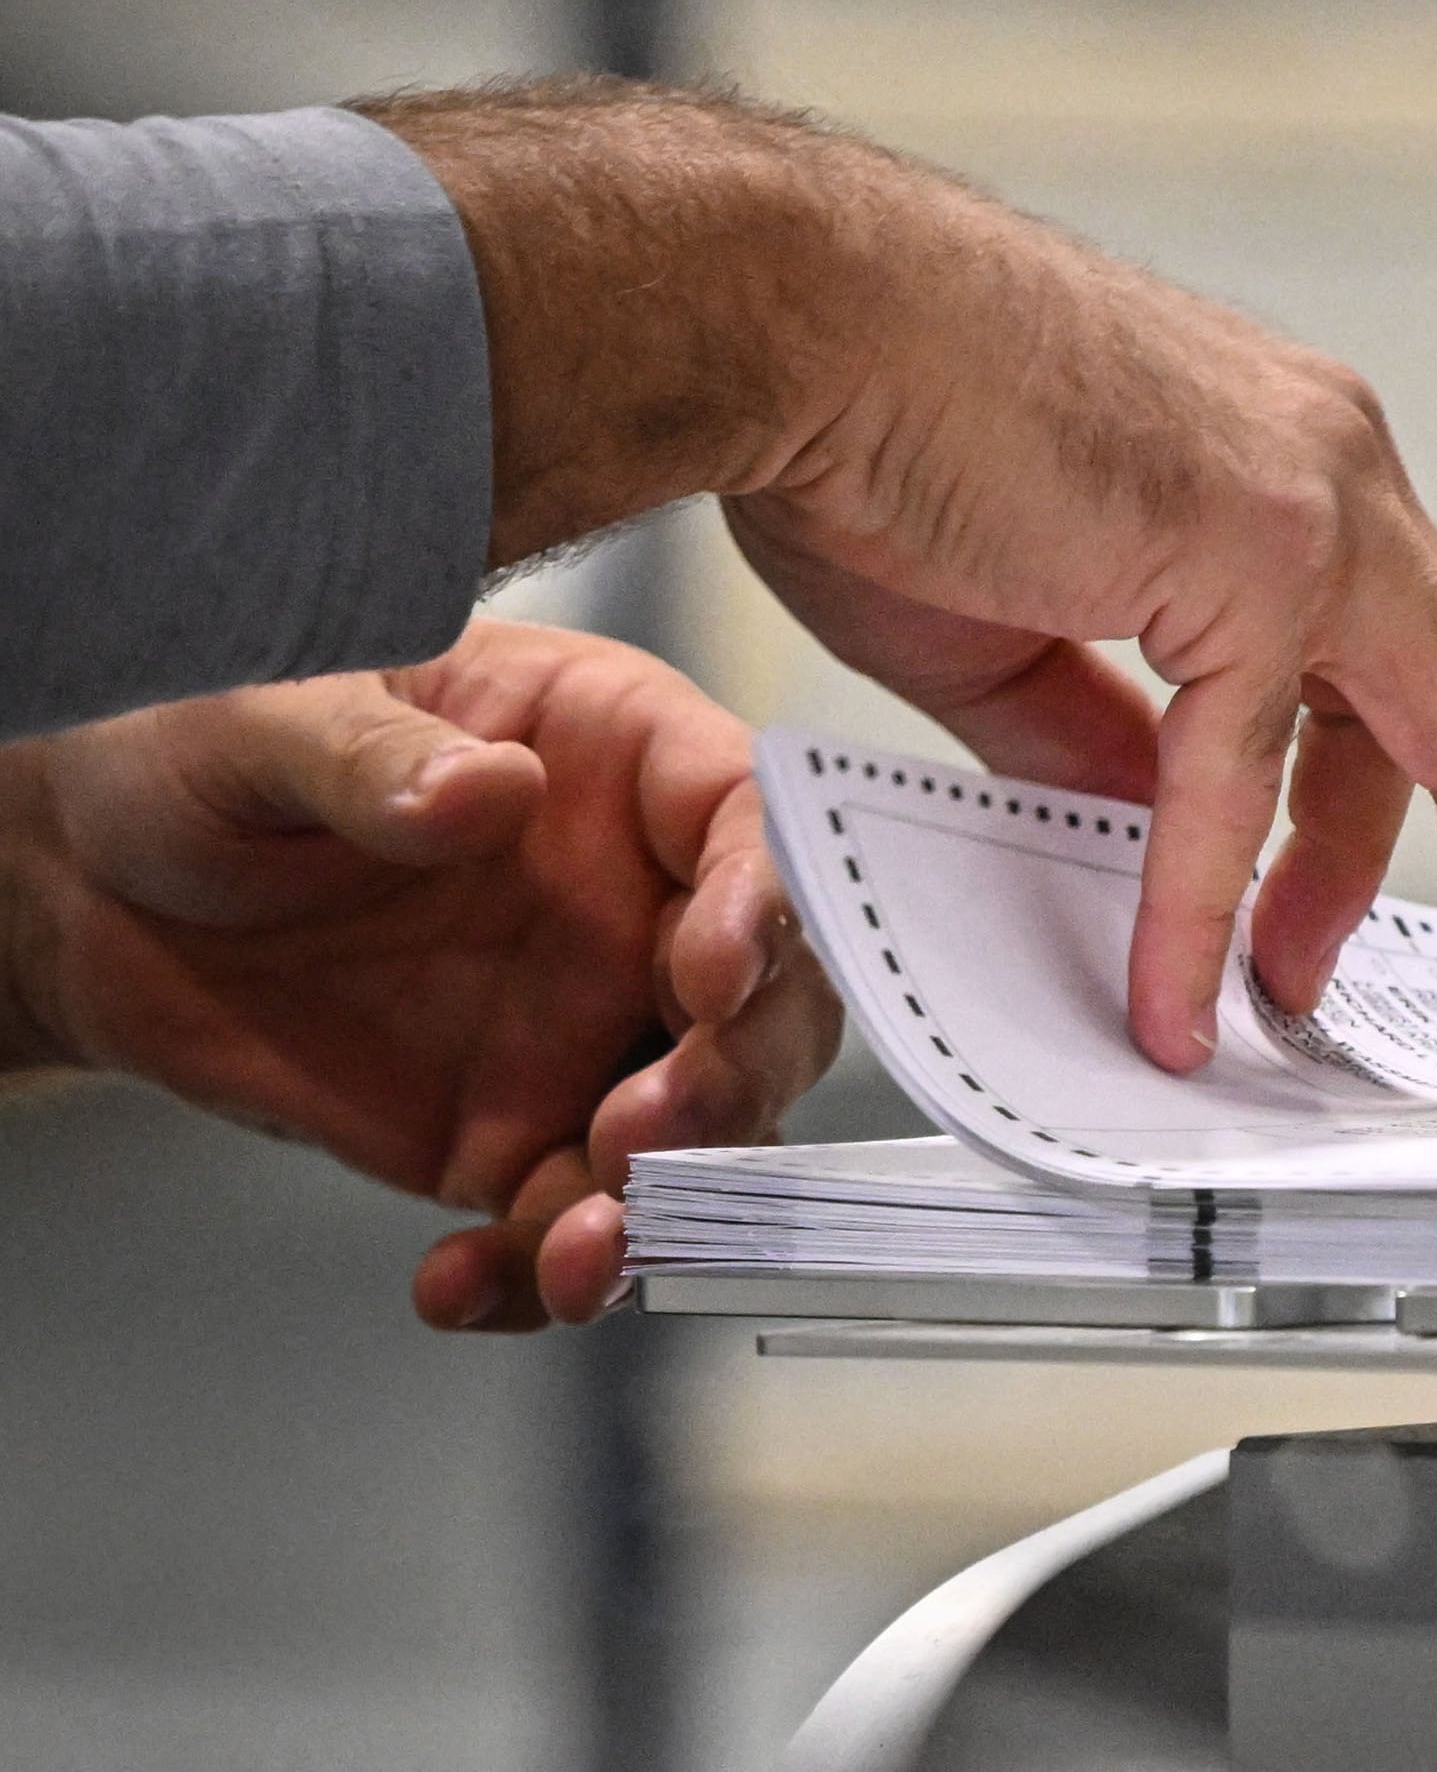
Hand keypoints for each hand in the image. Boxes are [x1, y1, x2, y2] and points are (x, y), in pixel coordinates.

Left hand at [0, 619, 838, 1329]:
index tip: (713, 975)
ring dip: (661, 1206)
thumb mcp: (261, 721)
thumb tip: (492, 790)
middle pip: (770, 995)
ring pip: (700, 1132)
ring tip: (567, 1253)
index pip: (747, 815)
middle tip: (645, 1132)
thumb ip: (375, 753)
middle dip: (736, 1079)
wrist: (98, 892)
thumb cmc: (199, 754)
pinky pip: (566, 1219)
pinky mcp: (517, 1132)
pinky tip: (456, 1283)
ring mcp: (588, 1024)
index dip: (764, 899)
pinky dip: (531, 1276)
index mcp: (613, 755)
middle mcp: (635, 897)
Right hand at [365, 84, 1436, 1107]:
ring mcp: (1314, 501)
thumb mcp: (1021, 630)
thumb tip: (1158, 844)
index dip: (1435, 818)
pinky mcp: (1251, 542)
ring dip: (1417, 909)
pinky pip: (1246, 767)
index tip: (1388, 922)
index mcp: (1298, 476)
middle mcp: (1337, 472)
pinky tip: (1176, 992)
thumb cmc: (874, 419)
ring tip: (1335, 1025)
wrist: (786, 310)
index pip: (1423, 675)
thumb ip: (1114, 743)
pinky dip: (1204, 899)